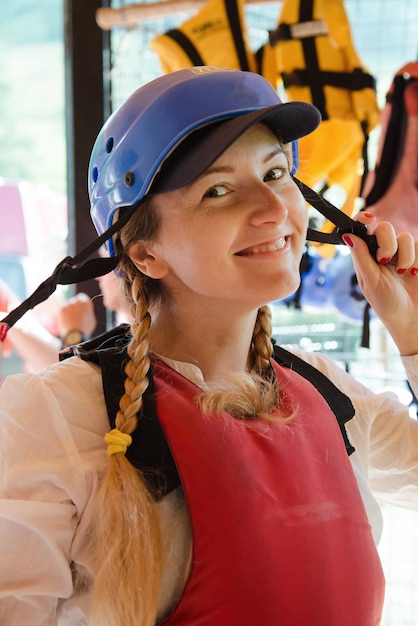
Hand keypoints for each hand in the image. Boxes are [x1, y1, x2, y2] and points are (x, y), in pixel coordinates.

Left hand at [57, 293, 96, 338]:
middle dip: (74, 307)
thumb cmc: (85, 329)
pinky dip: (63, 315)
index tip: (80, 309)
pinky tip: (66, 321)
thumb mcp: (92, 320)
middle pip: (74, 301)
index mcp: (87, 303)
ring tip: (70, 321)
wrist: (75, 335)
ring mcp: (69, 304)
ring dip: (68, 311)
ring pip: (68, 306)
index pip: (83, 298)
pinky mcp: (61, 309)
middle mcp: (78, 301)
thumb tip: (86, 312)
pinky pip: (62, 310)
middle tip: (74, 316)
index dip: (81, 304)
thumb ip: (88, 313)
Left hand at [342, 213, 417, 355]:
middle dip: (387, 243)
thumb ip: (361, 257)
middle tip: (386, 261)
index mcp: (366, 257)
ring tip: (404, 273)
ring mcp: (402, 254)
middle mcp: (383, 252)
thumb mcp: (371, 281)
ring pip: (405, 237)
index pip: (362, 231)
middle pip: (385, 228)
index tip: (369, 219)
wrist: (413, 319)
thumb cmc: (387, 304)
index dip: (363, 219)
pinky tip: (414, 274)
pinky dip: (417, 259)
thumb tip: (347, 235)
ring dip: (406, 255)